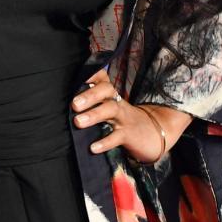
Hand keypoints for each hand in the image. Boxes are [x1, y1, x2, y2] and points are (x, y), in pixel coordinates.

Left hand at [72, 70, 187, 163]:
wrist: (154, 134)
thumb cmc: (124, 120)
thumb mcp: (110, 107)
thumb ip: (93, 102)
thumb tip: (67, 101)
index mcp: (111, 95)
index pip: (102, 78)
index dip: (92, 74)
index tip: (79, 76)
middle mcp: (117, 102)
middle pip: (106, 90)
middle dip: (90, 95)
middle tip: (74, 104)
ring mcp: (124, 118)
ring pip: (110, 110)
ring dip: (94, 115)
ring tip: (77, 122)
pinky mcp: (128, 135)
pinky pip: (117, 137)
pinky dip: (105, 142)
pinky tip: (93, 147)